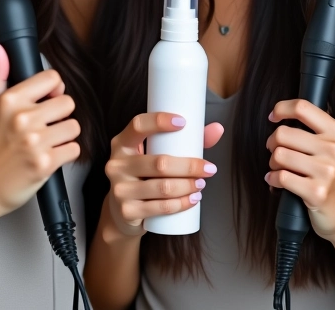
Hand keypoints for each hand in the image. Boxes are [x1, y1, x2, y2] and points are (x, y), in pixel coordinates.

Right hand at [0, 43, 80, 229]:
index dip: (54, 89)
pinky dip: (65, 154)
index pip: (53, 78)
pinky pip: (74, 149)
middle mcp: (23, 118)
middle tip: (45, 126)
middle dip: (60, 115)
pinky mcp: (45, 164)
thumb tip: (0, 50)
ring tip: (45, 143)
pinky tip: (48, 157)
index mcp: (10, 100)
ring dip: (64, 136)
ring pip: (74, 127)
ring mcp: (35, 142)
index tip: (48, 100)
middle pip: (69, 102)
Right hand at [105, 114, 222, 237]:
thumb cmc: (146, 174)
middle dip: (189, 166)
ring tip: (201, 184)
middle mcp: (116, 164)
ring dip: (188, 186)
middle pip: (159, 163)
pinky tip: (193, 199)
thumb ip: (186, 140)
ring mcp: (120, 189)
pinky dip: (181, 204)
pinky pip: (160, 207)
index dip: (159, 121)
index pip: (138, 125)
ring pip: (163, 187)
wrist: (122, 213)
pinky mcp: (127, 211)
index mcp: (122, 143)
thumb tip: (218, 129)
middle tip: (209, 169)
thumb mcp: (156, 153)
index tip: (183, 122)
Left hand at [265, 99, 334, 244]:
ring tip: (278, 168)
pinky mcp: (317, 193)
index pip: (303, 108)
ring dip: (272, 162)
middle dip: (272, 142)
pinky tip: (276, 181)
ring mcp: (327, 171)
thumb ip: (316, 129)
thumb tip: (282, 115)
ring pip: (279, 155)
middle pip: (284, 133)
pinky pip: (281, 177)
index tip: (274, 117)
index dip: (282, 109)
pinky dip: (272, 179)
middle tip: (275, 151)